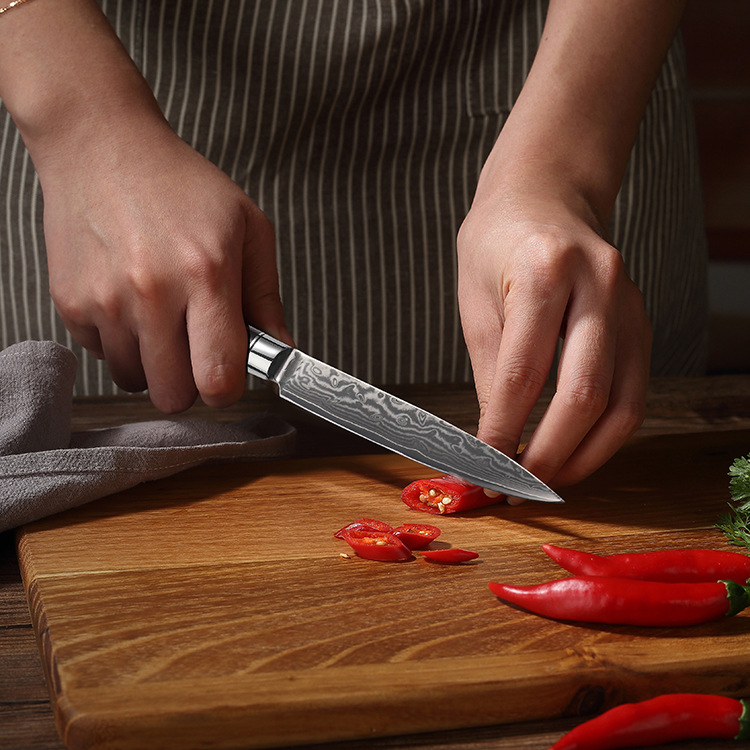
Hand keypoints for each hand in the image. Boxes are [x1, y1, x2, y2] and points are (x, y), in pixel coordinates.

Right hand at [40, 121, 289, 412]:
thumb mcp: (247, 227)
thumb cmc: (180, 185)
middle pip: (173, 396)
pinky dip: (120, 342)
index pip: (218, 378)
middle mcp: (152, 293)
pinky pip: (102, 357)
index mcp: (206, 274)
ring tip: (161, 318)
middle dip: (190, 382)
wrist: (101, 146)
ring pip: (135, 382)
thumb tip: (280, 349)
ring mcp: (105, 300)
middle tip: (194, 348)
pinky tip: (130, 303)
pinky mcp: (71, 303)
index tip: (229, 374)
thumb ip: (266, 297)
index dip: (228, 388)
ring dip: (153, 363)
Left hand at [457, 170, 650, 496]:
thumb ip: (493, 373)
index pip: (524, 372)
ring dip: (585, 454)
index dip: (503, 430)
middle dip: (549, 453)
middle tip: (518, 486)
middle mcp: (598, 285)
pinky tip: (577, 450)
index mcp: (544, 271)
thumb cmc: (498, 244)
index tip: (484, 467)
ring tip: (548, 479)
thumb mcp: (477, 302)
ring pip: (621, 402)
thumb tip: (495, 442)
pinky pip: (634, 392)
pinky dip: (606, 433)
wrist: (545, 196)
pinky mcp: (642, 322)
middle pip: (584, 393)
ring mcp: (629, 304)